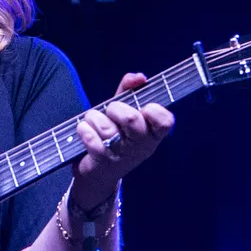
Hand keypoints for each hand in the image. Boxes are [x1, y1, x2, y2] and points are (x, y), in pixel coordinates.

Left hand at [72, 73, 176, 208]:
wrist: (99, 173)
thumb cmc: (116, 136)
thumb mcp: (124, 112)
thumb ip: (130, 91)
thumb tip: (139, 77)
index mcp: (153, 134)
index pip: (165, 121)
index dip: (154, 110)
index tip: (143, 108)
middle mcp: (142, 147)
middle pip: (131, 118)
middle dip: (114, 108)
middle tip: (110, 112)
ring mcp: (123, 156)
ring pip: (106, 127)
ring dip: (94, 118)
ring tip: (92, 121)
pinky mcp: (103, 162)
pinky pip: (90, 137)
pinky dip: (84, 130)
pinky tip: (85, 132)